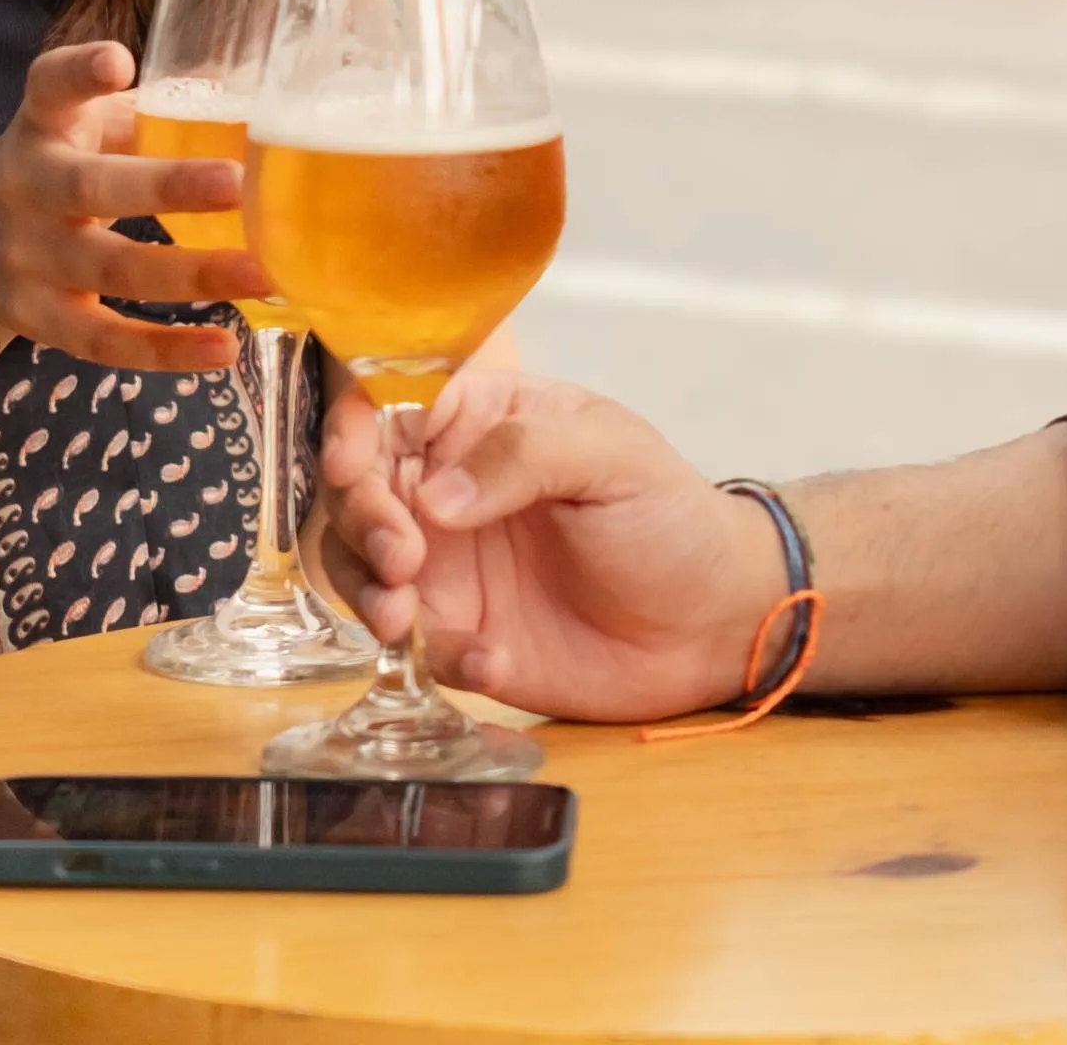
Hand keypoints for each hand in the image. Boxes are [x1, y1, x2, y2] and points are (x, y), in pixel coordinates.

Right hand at [0, 42, 264, 373]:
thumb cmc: (55, 170)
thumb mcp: (81, 126)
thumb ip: (152, 109)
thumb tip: (246, 88)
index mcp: (40, 127)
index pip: (48, 88)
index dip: (79, 73)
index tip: (118, 61)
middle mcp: (26, 189)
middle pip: (89, 189)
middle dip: (164, 187)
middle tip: (236, 181)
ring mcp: (27, 260)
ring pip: (109, 269)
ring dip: (189, 274)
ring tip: (260, 274)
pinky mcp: (40, 320)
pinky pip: (103, 342)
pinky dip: (165, 349)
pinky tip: (225, 348)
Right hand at [312, 370, 786, 723]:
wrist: (713, 622)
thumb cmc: (672, 517)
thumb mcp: (615, 458)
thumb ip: (526, 457)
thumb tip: (437, 494)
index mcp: (484, 422)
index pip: (392, 406)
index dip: (355, 429)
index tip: (353, 467)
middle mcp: (450, 490)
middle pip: (361, 491)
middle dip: (361, 520)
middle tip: (402, 555)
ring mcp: (451, 566)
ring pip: (361, 567)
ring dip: (365, 590)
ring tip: (403, 618)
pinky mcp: (463, 637)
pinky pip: (417, 647)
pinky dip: (438, 657)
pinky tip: (492, 660)